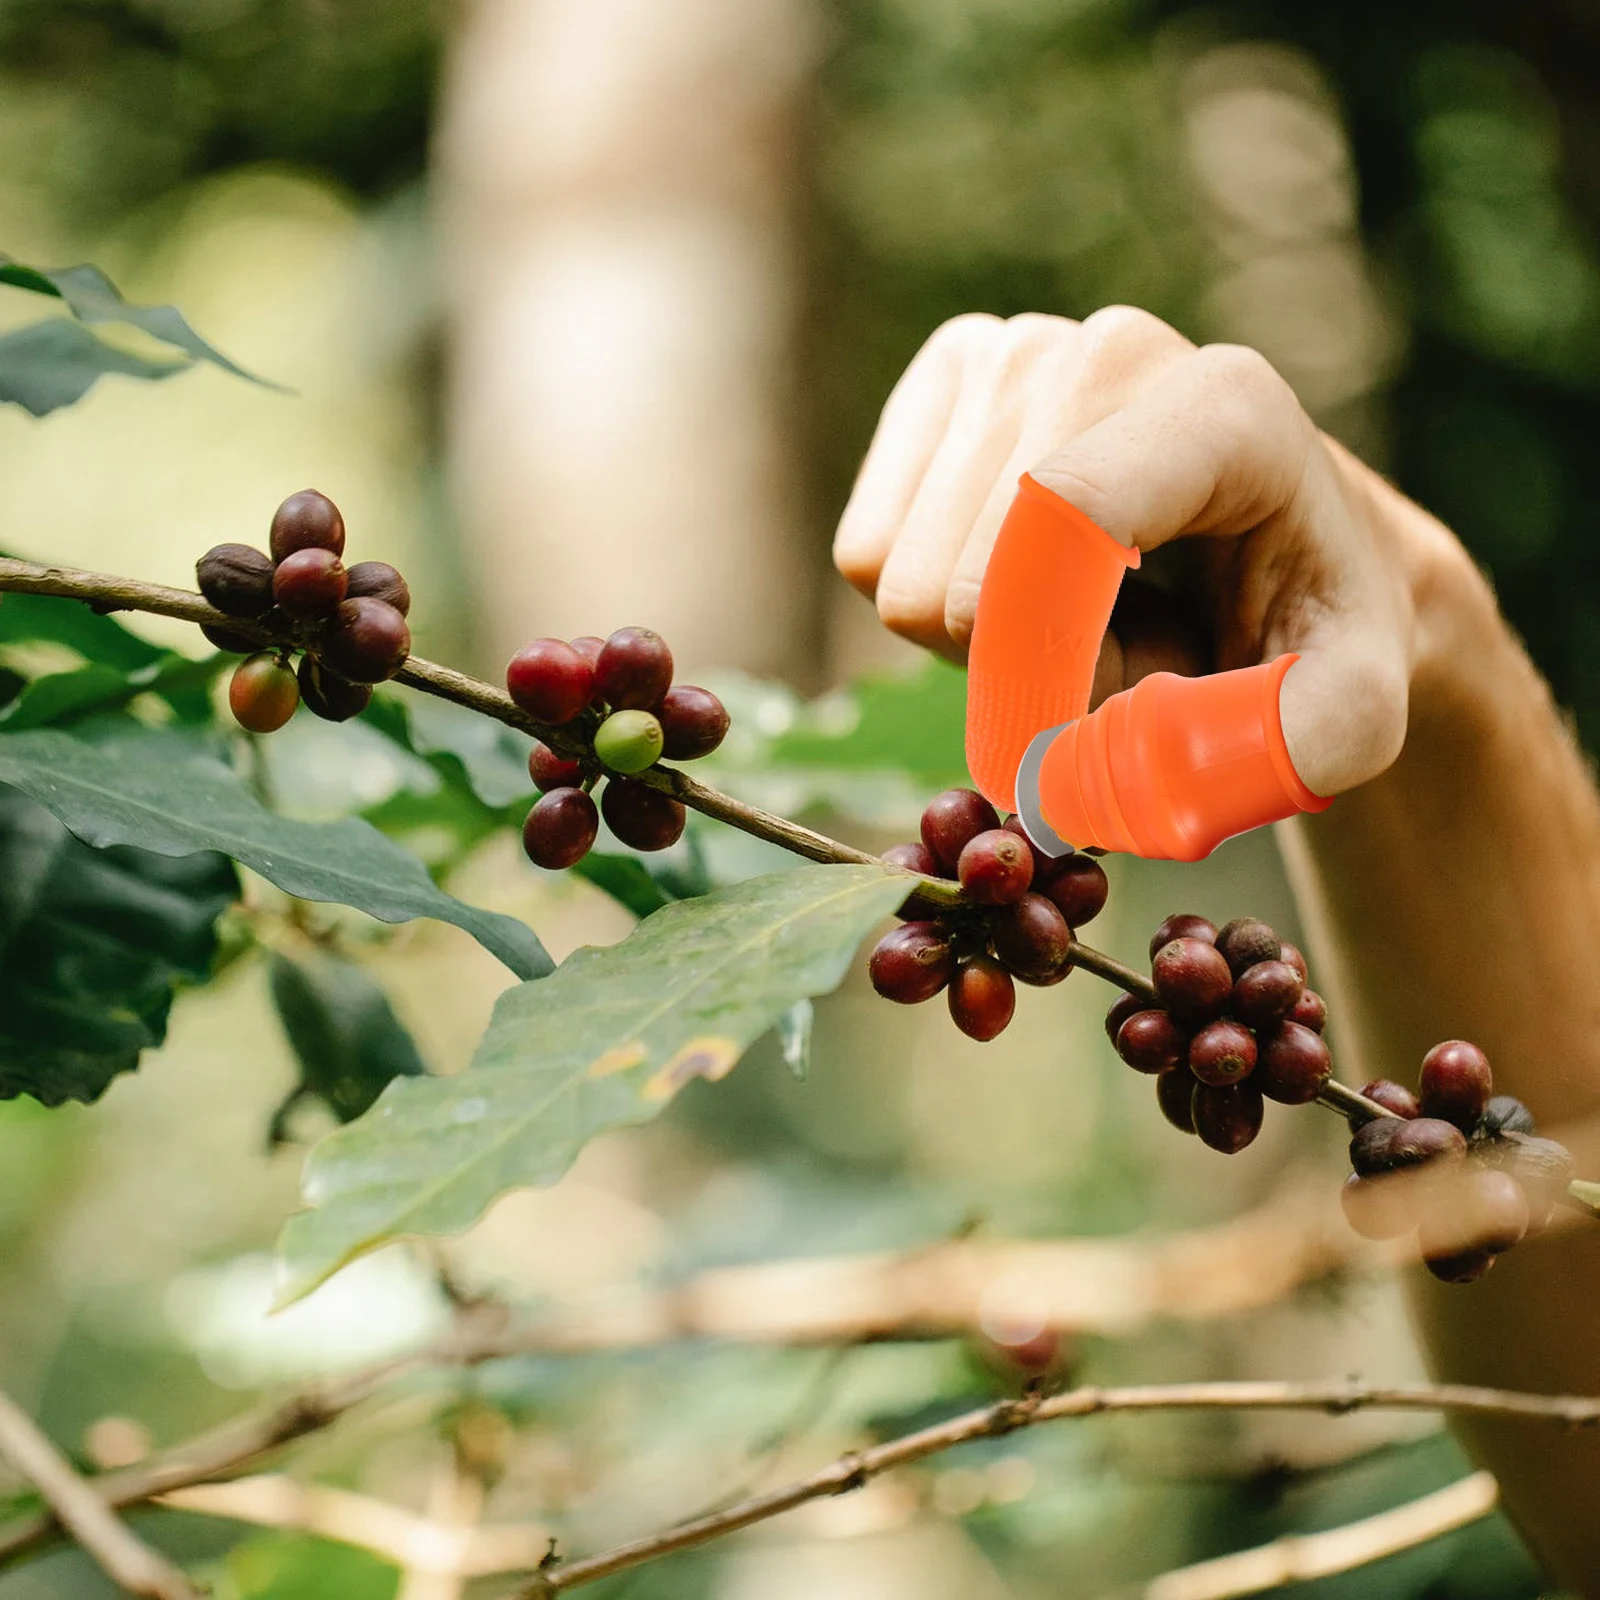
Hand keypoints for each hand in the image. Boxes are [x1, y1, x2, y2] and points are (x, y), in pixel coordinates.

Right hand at [832, 307, 1442, 799]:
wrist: (1284, 562)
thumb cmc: (1307, 639)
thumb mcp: (1352, 714)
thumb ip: (1286, 744)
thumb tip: (1115, 754)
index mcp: (1223, 407)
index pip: (1060, 518)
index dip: (1034, 662)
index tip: (1067, 747)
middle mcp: (1107, 350)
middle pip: (958, 577)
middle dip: (1023, 671)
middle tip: (1123, 664)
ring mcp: (1011, 352)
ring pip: (895, 574)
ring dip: (979, 646)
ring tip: (1084, 620)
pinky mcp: (941, 382)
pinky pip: (861, 553)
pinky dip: (929, 606)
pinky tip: (1022, 581)